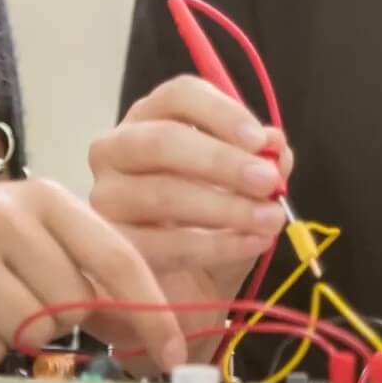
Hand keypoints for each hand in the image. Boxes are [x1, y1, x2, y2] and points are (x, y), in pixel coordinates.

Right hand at [0, 180, 187, 368]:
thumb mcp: (19, 234)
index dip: (152, 311)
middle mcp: (4, 216)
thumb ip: (78, 267)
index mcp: (39, 198)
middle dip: (60, 323)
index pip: (116, 257)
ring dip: (16, 336)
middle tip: (23, 306)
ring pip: (33, 330)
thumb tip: (144, 323)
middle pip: (74, 304)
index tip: (173, 352)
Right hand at [87, 76, 294, 358]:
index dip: (222, 113)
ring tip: (270, 220)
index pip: (179, 96)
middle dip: (221, 161)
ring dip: (224, 207)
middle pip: (162, 140)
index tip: (261, 140)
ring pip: (162, 193)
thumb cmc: (213, 223)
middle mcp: (117, 148)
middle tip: (268, 181)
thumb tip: (275, 145)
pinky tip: (251, 244)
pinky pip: (162, 243)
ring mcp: (106, 196)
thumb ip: (262, 162)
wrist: (188, 287)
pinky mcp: (111, 244)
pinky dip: (215, 245)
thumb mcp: (245, 188)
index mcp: (151, 118)